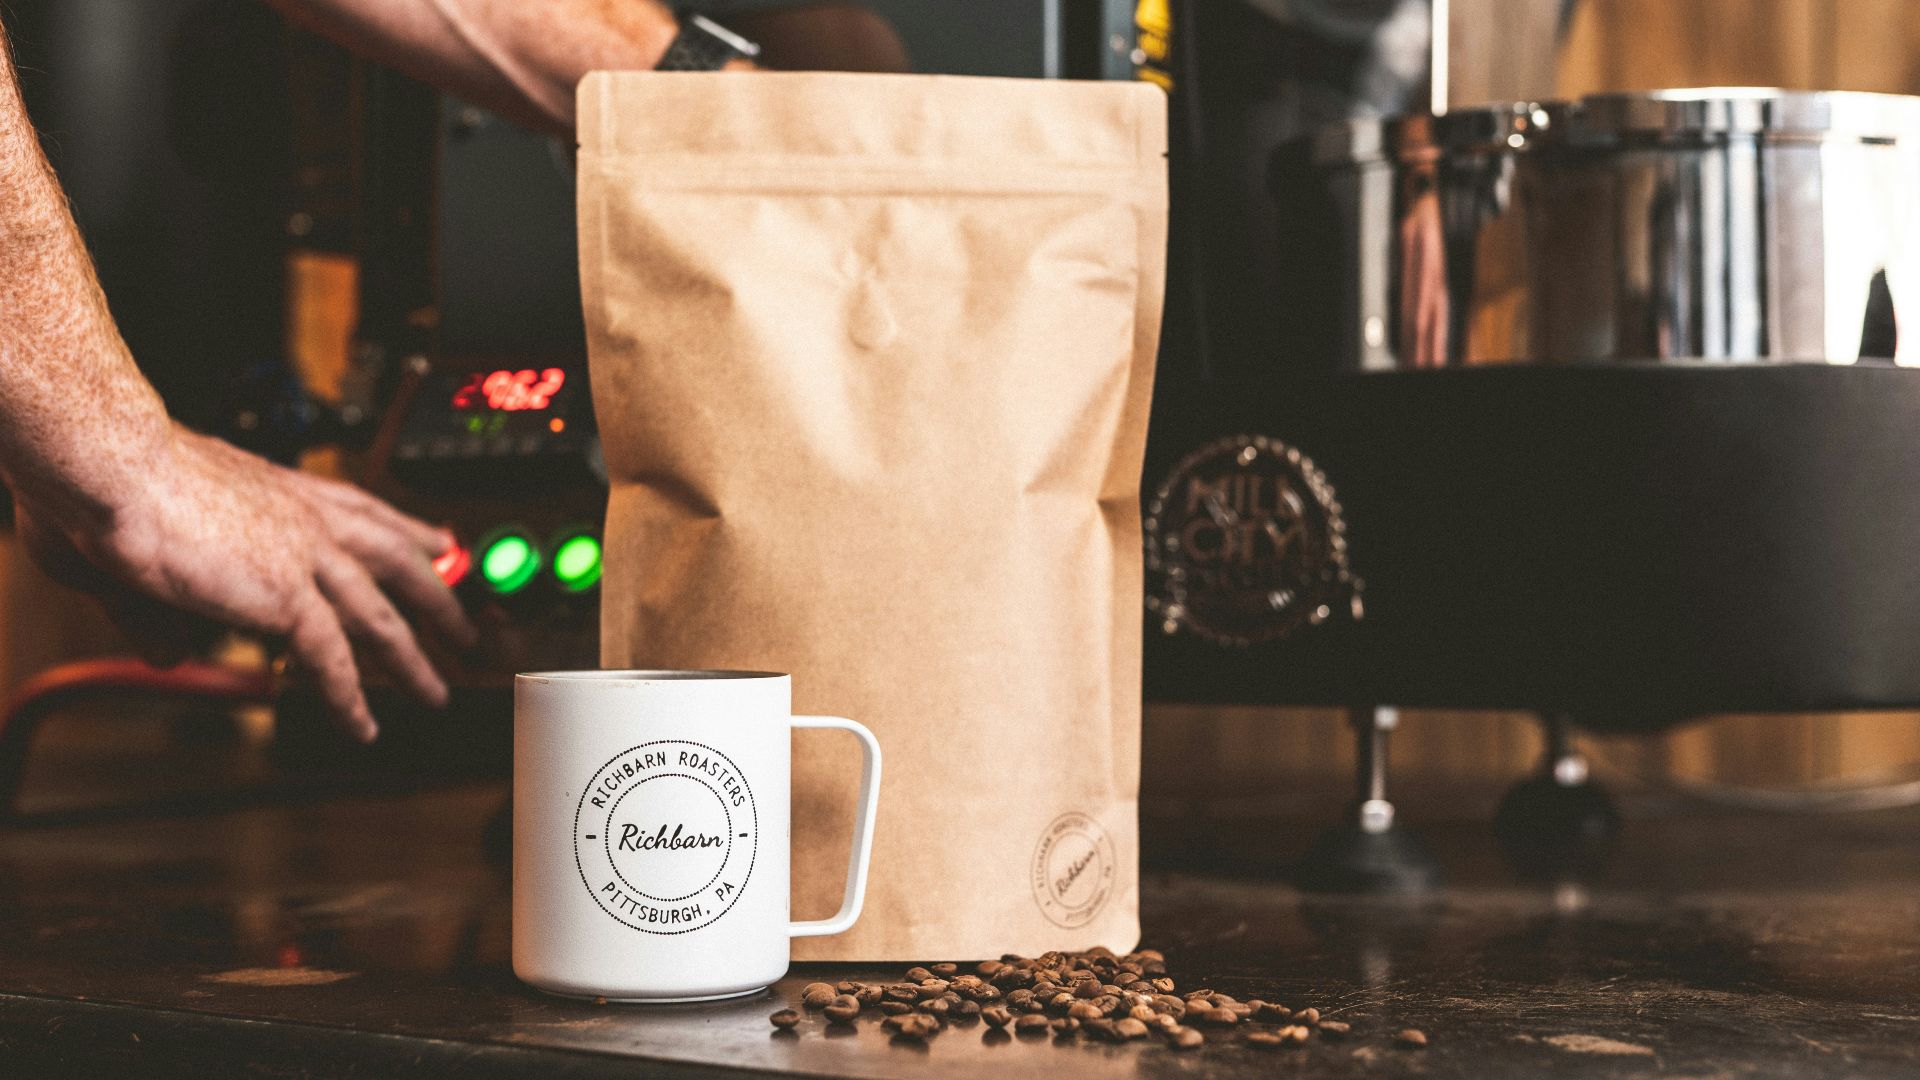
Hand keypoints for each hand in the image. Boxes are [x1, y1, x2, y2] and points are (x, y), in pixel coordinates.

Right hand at [14, 424, 475, 740]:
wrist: (119, 468)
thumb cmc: (121, 483)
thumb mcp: (154, 541)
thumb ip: (165, 607)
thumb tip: (170, 655)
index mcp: (286, 487)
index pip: (365, 509)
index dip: (406, 529)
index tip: (438, 541)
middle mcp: (308, 518)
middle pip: (396, 561)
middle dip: (436, 596)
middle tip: (464, 623)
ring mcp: (306, 556)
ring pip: (380, 617)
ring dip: (412, 659)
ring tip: (437, 690)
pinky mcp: (289, 596)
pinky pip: (332, 659)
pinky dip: (349, 697)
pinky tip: (363, 726)